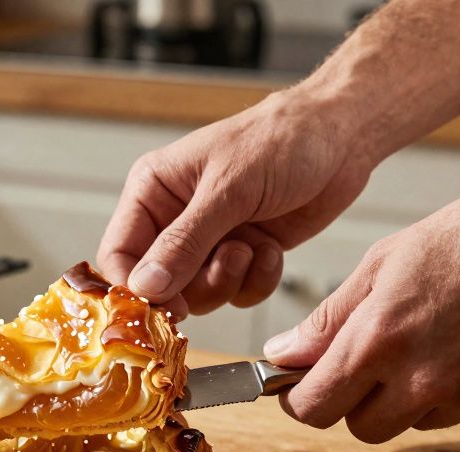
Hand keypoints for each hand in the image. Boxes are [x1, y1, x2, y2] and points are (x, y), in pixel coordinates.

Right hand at [97, 89, 374, 317]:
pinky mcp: (242, 255)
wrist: (341, 137)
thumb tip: (145, 286)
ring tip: (252, 247)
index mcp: (153, 192)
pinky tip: (271, 249)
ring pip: (199, 294)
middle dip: (195, 285)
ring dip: (230, 280)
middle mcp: (174, 220)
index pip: (119, 254)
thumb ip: (183, 243)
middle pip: (159, 284)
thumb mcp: (228, 190)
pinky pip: (236, 293)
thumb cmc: (281, 141)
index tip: (162, 306)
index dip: (135, 286)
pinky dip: (257, 280)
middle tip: (226, 265)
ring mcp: (209, 241)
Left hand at [263, 177, 459, 442]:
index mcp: (381, 342)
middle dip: (353, 400)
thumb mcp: (388, 261)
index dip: (300, 397)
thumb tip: (285, 352)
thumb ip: (330, 316)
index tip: (302, 382)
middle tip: (370, 358)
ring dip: (406, 397)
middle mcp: (423, 382)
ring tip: (431, 340)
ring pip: (410, 423)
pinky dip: (455, 391)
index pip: (313, 408)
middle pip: (359, 427)